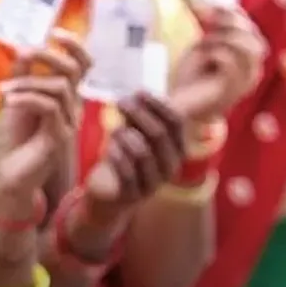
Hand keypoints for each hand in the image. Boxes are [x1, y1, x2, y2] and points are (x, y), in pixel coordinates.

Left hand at [0, 30, 89, 198]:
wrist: (8, 178)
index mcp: (64, 96)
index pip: (82, 66)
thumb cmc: (12, 141)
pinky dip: (27, 98)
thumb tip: (24, 49)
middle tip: (24, 54)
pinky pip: (49, 107)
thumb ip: (20, 77)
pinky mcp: (59, 137)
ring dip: (26, 83)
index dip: (74, 46)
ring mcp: (68, 123)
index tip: (55, 32)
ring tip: (3, 91)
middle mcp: (72, 108)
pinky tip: (8, 101)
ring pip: (58, 88)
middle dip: (48, 56)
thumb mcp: (13, 101)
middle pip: (73, 71)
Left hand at [83, 94, 185, 224]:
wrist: (108, 191)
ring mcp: (154, 183)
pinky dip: (117, 155)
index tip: (139, 91)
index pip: (176, 123)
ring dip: (125, 135)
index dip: (158, 104)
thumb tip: (135, 96)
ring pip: (142, 152)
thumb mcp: (133, 131)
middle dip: (138, 114)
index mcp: (177, 149)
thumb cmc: (124, 154)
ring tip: (115, 130)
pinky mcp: (134, 195)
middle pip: (159, 134)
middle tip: (120, 102)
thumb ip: (137, 115)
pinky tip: (110, 148)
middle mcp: (170, 167)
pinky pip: (126, 171)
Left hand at [170, 6, 266, 120]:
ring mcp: (243, 84)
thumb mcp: (204, 46)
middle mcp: (251, 73)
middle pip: (256, 39)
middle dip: (231, 24)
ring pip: (250, 51)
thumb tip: (216, 3)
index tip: (211, 6)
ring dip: (224, 38)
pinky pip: (233, 65)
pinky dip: (217, 53)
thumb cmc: (191, 77)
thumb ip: (216, 28)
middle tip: (206, 22)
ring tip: (204, 42)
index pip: (253, 30)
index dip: (235, 14)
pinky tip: (204, 55)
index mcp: (247, 60)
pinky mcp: (229, 93)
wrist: (178, 106)